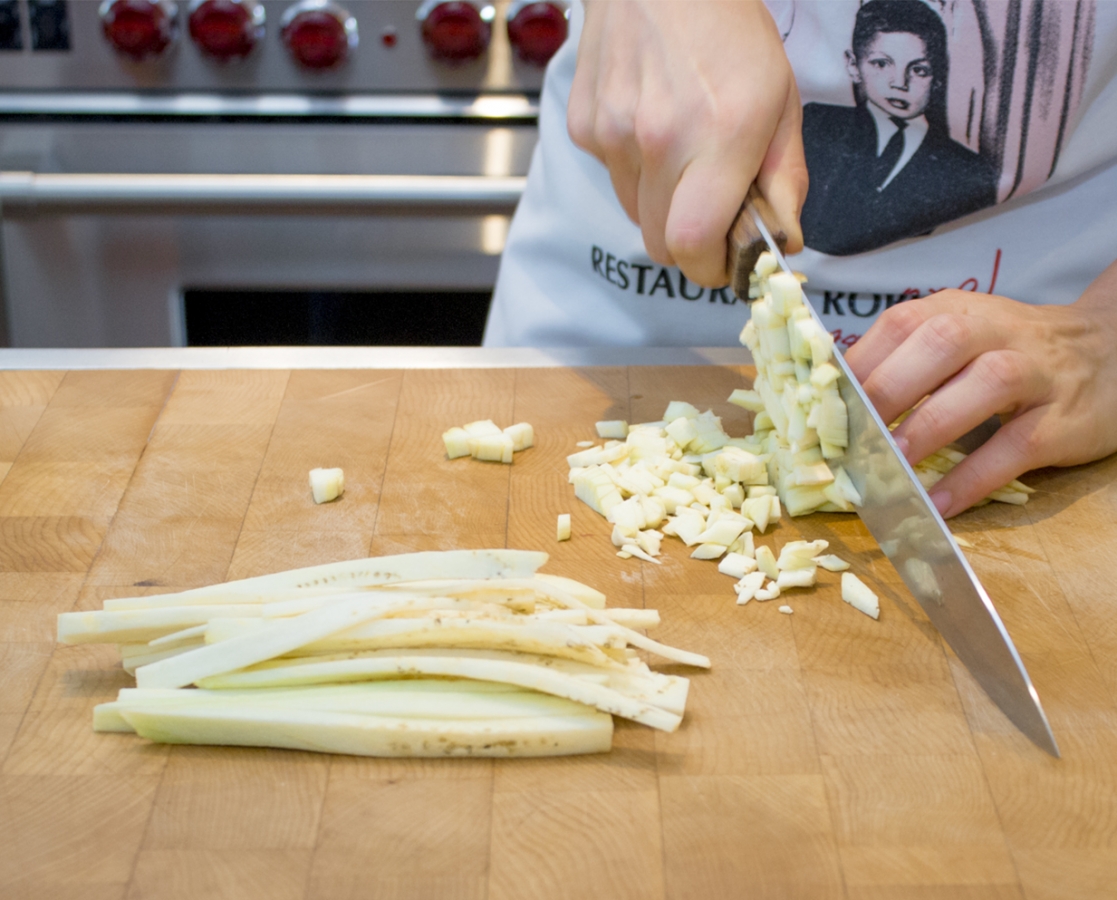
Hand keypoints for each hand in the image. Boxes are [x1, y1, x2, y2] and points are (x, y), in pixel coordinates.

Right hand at [567, 0, 807, 286]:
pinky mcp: (584, 126)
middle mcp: (658, 140)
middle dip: (687, 243)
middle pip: (659, 244)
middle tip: (709, 211)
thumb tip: (783, 240)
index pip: (693, 245)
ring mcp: (613, 133)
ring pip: (634, 213)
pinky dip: (632, 169)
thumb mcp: (781, 100)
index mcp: (720, 135)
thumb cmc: (728, 31)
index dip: (708, 268)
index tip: (723, 262)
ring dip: (659, 204)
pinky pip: (611, 177)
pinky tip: (650, 124)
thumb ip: (785, 179)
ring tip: (681, 154)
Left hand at [844, 260, 1116, 516]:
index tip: (818, 407)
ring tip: (889, 468)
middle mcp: (996, 331)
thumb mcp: (958, 338)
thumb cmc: (1012, 351)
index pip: (899, 324)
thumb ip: (901, 363)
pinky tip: (937, 502)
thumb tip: (828, 407)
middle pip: (937, 343)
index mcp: (956, 311)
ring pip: (983, 386)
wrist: (1111, 352)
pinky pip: (1016, 448)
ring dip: (929, 428)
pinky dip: (973, 478)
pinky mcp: (1062, 420)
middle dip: (887, 389)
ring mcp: (1035, 372)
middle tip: (848, 436)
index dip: (857, 364)